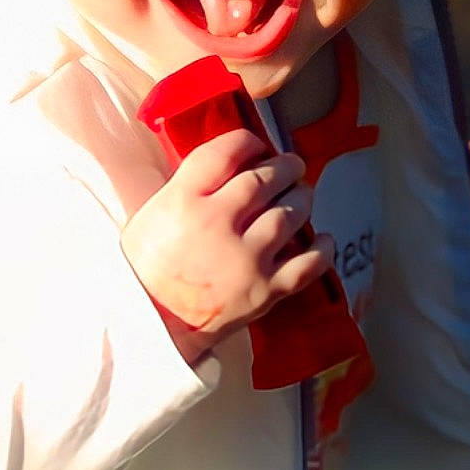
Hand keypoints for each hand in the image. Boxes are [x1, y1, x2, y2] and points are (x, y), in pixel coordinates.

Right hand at [121, 128, 331, 362]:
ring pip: (290, 214)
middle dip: (284, 167)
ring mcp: (245, 259)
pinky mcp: (264, 291)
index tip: (257, 145)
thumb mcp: (153, 214)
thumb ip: (190, 187)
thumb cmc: (146, 270)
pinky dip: (321, 249)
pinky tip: (323, 239)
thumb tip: (233, 167)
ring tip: (302, 196)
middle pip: (265, 179)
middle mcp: (217, 224)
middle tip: (291, 166)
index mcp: (183, 201)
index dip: (249, 142)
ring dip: (302, 199)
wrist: (149, 327)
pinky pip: (308, 264)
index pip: (226, 151)